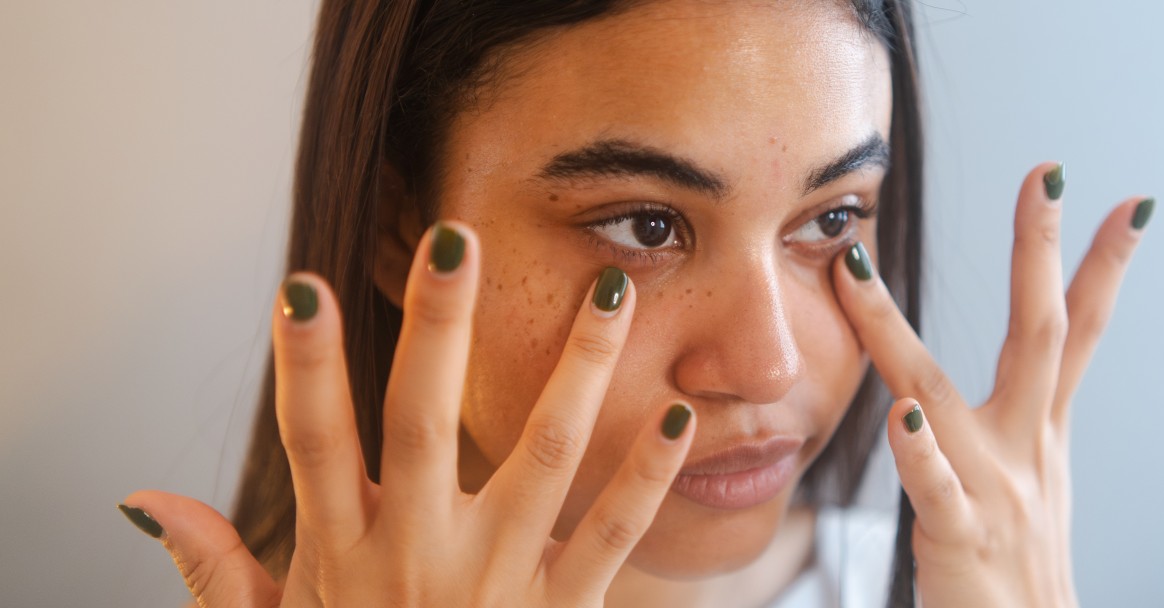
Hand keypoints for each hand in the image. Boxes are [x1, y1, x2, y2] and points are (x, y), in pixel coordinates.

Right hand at [118, 222, 694, 606]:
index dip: (303, 367)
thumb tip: (145, 500)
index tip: (303, 286)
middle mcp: (418, 557)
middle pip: (423, 425)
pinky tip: (679, 415)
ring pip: (542, 458)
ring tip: (607, 292)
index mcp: (341, 554)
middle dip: (437, 329)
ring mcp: (496, 581)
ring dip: (576, 371)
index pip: (312, 443)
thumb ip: (215, 569)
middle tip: (457, 239)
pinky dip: (647, 477)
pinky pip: (610, 536)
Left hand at [833, 163, 1150, 606]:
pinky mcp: (959, 535)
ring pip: (939, 394)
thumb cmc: (1015, 567)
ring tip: (857, 274)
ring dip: (894, 331)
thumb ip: (1010, 423)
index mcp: (1041, 432)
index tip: (1131, 202)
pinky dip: (920, 452)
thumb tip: (984, 378)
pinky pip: (935, 487)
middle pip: (1044, 335)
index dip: (1107, 267)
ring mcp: (995, 489)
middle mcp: (1026, 449)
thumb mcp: (1028, 483)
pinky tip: (900, 417)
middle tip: (1045, 173)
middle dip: (1042, 251)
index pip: (1082, 333)